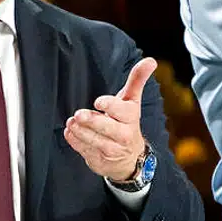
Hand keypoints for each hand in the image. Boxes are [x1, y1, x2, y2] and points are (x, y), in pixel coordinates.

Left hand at [64, 57, 154, 182]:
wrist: (131, 157)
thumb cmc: (126, 122)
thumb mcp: (131, 101)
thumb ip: (137, 81)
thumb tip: (150, 60)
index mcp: (131, 117)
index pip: (122, 110)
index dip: (110, 105)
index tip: (98, 102)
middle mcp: (124, 135)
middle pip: (106, 127)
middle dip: (91, 120)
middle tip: (78, 114)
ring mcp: (112, 149)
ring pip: (93, 139)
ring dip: (79, 130)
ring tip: (72, 122)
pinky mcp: (99, 159)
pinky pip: (84, 150)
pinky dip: (74, 140)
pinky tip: (70, 132)